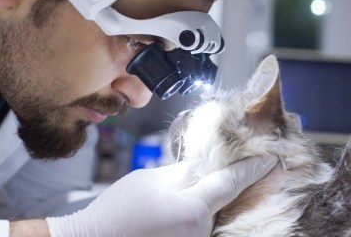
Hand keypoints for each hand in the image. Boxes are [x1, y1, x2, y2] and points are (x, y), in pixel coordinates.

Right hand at [46, 155, 276, 236]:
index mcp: (193, 210)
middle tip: (235, 163)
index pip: (231, 183)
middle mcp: (201, 233)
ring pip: (213, 214)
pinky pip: (203, 226)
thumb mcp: (150, 180)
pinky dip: (204, 212)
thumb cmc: (119, 210)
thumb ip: (182, 173)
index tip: (270, 160)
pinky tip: (192, 201)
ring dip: (215, 198)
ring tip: (203, 182)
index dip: (252, 169)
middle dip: (229, 183)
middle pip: (225, 200)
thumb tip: (203, 166)